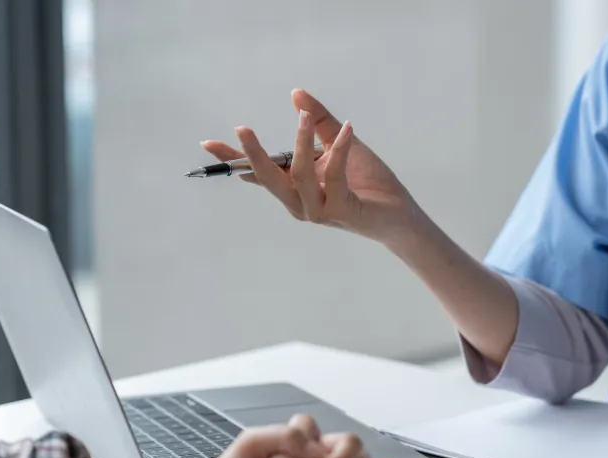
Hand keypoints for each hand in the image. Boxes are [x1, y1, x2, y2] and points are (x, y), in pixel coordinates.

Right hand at [202, 89, 423, 245]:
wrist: (399, 213)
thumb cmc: (368, 181)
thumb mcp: (342, 144)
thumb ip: (320, 122)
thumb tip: (297, 95)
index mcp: (295, 187)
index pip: (258, 173)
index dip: (233, 159)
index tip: (207, 143)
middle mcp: (301, 203)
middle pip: (268, 179)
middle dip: (253, 154)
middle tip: (242, 128)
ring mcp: (319, 211)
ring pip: (299, 177)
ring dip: (301, 143)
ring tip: (306, 115)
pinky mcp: (341, 212)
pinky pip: (334, 178)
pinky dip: (340, 151)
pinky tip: (347, 129)